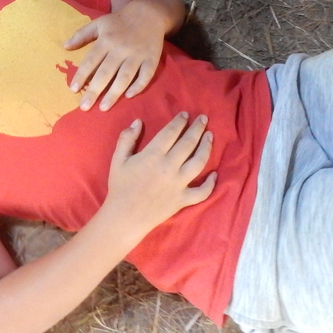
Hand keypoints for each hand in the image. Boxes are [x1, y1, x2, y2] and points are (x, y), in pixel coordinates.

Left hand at [66, 2, 166, 109]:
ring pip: (125, 76)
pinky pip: (146, 75)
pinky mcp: (152, 58)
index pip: (91, 60)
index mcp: (106, 40)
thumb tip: (65, 46)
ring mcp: (137, 54)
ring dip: (114, 93)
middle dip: (94, 90)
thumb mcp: (99, 23)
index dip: (81, 75)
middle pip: (106, 72)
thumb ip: (81, 34)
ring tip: (103, 107)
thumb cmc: (120, 20)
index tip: (73, 90)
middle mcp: (121, 48)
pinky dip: (139, 86)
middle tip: (84, 107)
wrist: (149, 12)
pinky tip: (129, 96)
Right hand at [103, 113, 215, 237]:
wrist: (125, 217)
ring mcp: (179, 184)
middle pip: (188, 143)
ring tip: (210, 136)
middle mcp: (169, 167)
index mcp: (153, 156)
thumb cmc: (120, 187)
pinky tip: (214, 174)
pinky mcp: (183, 200)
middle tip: (203, 118)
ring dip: (206, 147)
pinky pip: (202, 192)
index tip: (185, 114)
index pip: (171, 133)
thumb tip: (138, 122)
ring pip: (199, 162)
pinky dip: (210, 184)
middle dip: (197, 128)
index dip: (179, 121)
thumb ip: (126, 139)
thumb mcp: (118, 160)